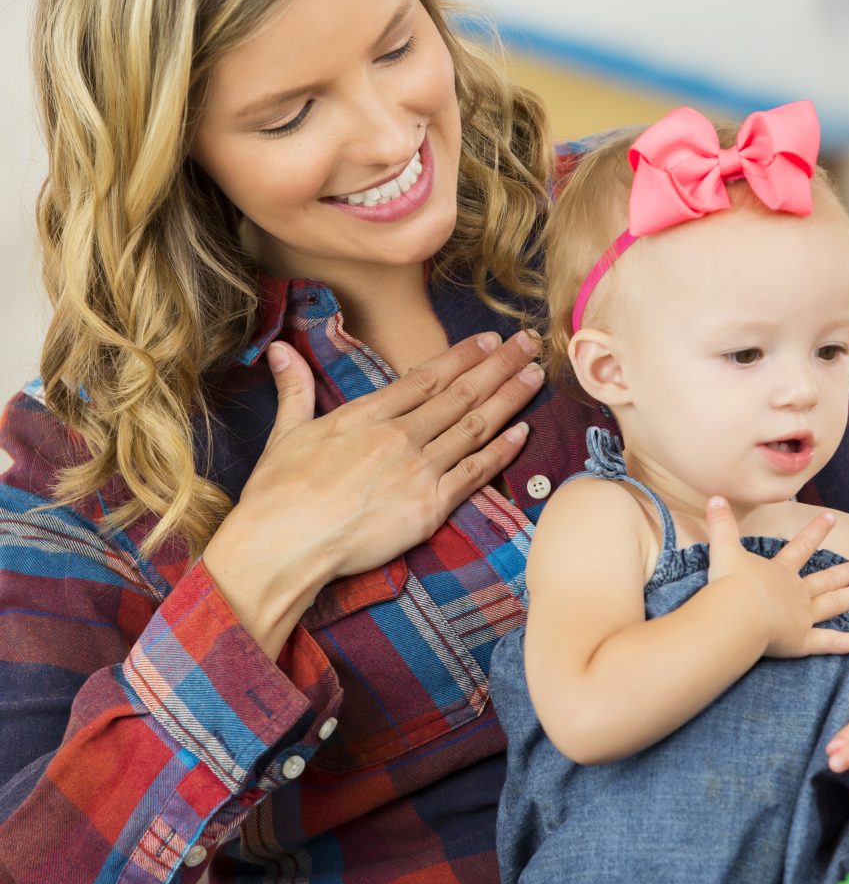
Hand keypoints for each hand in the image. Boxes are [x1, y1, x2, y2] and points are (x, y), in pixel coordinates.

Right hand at [203, 329, 544, 655]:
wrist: (284, 543)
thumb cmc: (278, 494)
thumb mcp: (284, 433)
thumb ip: (294, 388)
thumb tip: (279, 351)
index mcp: (366, 415)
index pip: (426, 377)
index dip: (463, 356)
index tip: (489, 339)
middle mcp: (398, 436)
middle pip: (460, 394)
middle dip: (499, 365)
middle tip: (527, 343)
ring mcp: (417, 470)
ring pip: (474, 427)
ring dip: (509, 399)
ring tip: (535, 376)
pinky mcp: (429, 507)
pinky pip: (474, 474)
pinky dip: (501, 452)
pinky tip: (523, 432)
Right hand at [706, 499, 848, 659]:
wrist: (736, 614)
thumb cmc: (730, 584)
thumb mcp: (723, 550)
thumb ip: (721, 525)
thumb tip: (714, 498)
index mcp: (780, 572)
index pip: (801, 547)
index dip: (816, 531)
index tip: (831, 518)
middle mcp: (797, 592)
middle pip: (826, 579)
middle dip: (847, 570)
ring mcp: (803, 617)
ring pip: (835, 604)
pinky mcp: (802, 641)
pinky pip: (831, 642)